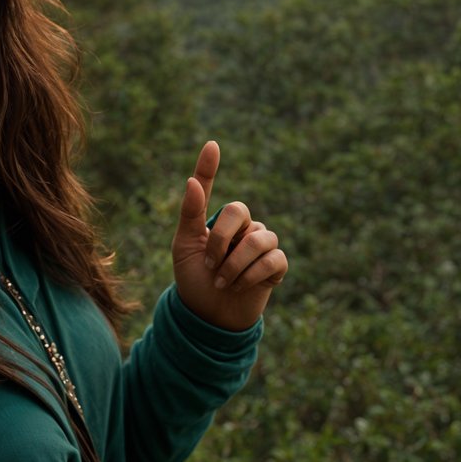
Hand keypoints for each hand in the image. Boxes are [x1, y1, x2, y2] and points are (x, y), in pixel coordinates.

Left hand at [171, 140, 287, 330]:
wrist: (208, 317)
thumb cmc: (194, 281)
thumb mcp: (185, 247)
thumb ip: (190, 214)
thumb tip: (191, 180)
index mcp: (215, 220)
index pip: (210, 187)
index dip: (208, 167)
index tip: (211, 144)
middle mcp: (241, 227)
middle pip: (238, 211)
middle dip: (220, 241)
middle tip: (210, 266)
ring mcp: (261, 244)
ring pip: (257, 238)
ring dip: (234, 264)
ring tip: (222, 281)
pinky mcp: (276, 266)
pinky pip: (272, 259)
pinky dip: (251, 275)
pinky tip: (240, 286)